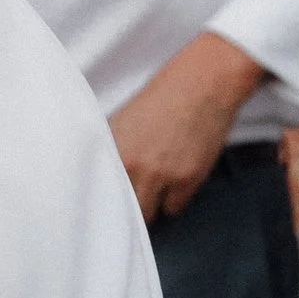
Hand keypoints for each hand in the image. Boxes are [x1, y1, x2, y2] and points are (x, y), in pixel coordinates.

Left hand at [108, 29, 265, 218]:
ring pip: (148, 213)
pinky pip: (174, 207)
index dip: (102, 201)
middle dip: (127, 207)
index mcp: (110, 148)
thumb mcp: (123, 120)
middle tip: (132, 201)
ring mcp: (159, 174)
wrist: (202, 84)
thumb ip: (112, 150)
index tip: (104, 206)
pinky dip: (173, 200)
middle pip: (122, 209)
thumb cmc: (163, 98)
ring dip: (151, 205)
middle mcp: (130, 164)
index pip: (97, 191)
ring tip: (155, 190)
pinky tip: (175, 182)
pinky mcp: (186, 179)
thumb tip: (101, 178)